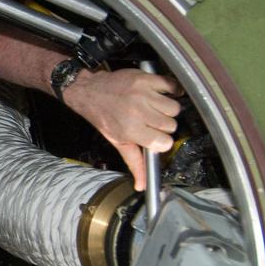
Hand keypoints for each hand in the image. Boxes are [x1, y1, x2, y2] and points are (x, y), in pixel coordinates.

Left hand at [62, 68, 182, 190]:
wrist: (91, 91)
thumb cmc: (104, 117)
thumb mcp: (117, 141)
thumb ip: (134, 163)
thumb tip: (142, 186)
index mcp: (131, 130)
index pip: (164, 142)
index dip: (161, 141)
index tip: (154, 137)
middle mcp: (139, 112)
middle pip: (171, 125)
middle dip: (163, 125)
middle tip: (150, 122)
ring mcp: (144, 94)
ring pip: (174, 108)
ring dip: (167, 109)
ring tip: (154, 109)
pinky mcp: (146, 79)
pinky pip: (172, 86)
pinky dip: (172, 90)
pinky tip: (163, 95)